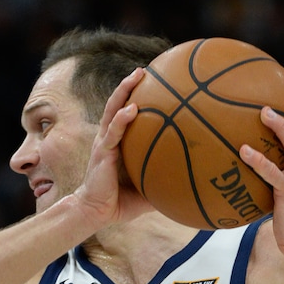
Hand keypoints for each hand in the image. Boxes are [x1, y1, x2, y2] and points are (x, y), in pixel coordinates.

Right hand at [73, 67, 154, 226]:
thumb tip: (188, 185)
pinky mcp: (102, 153)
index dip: (133, 98)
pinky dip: (121, 119)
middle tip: (145, 70)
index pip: (124, 116)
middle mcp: (108, 138)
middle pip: (118, 104)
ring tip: (137, 75)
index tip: (151, 84)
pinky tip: (132, 108)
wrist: (95, 213)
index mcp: (117, 144)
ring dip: (124, 91)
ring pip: (113, 110)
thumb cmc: (119, 203)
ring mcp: (104, 144)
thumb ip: (162, 183)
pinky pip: (112, 132)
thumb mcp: (146, 192)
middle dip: (129, 85)